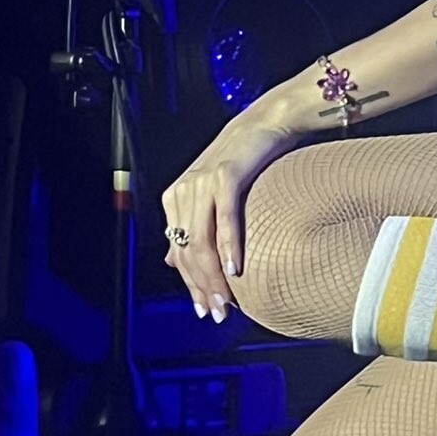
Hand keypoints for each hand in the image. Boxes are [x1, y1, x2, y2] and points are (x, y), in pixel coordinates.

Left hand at [161, 106, 303, 321]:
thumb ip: (191, 225)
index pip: (179, 253)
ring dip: (214, 277)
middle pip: (189, 252)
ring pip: (203, 242)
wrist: (264, 123)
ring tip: (227, 301)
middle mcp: (183, 192)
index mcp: (175, 199)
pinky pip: (225, 220)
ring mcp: (203, 184)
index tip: (205, 309)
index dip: (190, 285)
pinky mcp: (225, 176)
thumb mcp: (210, 194)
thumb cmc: (244, 160)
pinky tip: (235, 269)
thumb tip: (172, 261)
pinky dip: (229, 247)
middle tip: (218, 313)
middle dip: (202, 288)